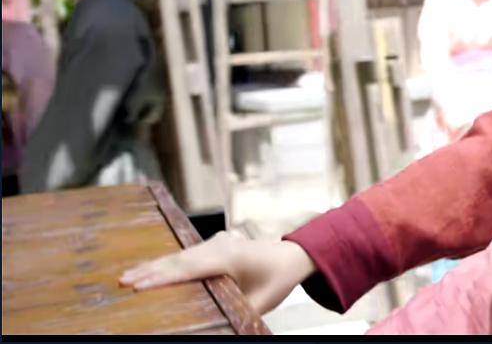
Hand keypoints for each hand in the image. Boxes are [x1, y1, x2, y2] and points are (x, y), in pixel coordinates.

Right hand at [119, 230, 315, 313]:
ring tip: (126, 278)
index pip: (190, 268)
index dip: (163, 277)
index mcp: (231, 256)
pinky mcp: (213, 245)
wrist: (292, 256)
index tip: (138, 285)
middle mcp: (220, 245)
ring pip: (179, 255)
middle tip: (121, 283)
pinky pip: (185, 255)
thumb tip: (213, 328)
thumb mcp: (260, 303)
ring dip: (153, 267)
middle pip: (179, 259)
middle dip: (149, 271)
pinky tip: (145, 271)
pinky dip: (165, 263)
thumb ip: (236, 313)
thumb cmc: (277, 280)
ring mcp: (216, 242)